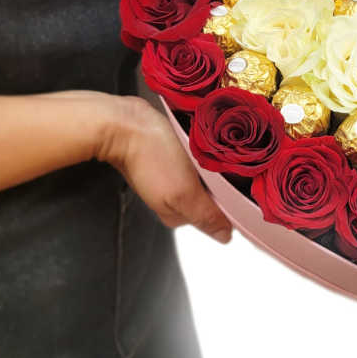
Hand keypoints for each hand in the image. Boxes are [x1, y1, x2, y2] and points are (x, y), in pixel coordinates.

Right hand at [97, 95, 231, 242]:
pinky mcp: (169, 156)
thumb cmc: (150, 154)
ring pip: (205, 175)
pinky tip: (196, 143)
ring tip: (205, 151)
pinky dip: (201, 151)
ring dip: (211, 164)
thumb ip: (206, 216)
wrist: (125, 121)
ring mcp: (170, 176)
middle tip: (215, 163)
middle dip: (220, 180)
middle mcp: (174, 197)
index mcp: (178, 214)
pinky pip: (194, 158)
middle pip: (212, 194)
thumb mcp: (183, 192)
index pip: (216, 214)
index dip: (230, 199)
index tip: (231, 182)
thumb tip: (225, 236)